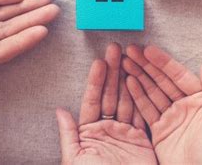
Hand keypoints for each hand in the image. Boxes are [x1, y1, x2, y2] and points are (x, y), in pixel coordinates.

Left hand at [56, 43, 156, 164]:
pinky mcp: (142, 140)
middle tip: (116, 49)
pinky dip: (142, 98)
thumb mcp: (75, 160)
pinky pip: (141, 114)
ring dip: (128, 78)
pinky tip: (141, 80)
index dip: (96, 80)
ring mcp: (125, 134)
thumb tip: (59, 110)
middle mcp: (107, 130)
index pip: (93, 100)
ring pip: (127, 100)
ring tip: (129, 57)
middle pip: (111, 95)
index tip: (99, 61)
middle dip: (113, 72)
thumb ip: (69, 135)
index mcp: (89, 133)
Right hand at [123, 45, 201, 164]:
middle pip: (162, 80)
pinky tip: (128, 82)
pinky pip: (145, 109)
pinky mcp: (158, 132)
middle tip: (130, 50)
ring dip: (138, 76)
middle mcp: (185, 107)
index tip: (148, 50)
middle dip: (146, 65)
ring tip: (124, 62)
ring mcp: (171, 118)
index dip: (163, 62)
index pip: (179, 75)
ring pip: (151, 92)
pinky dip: (136, 95)